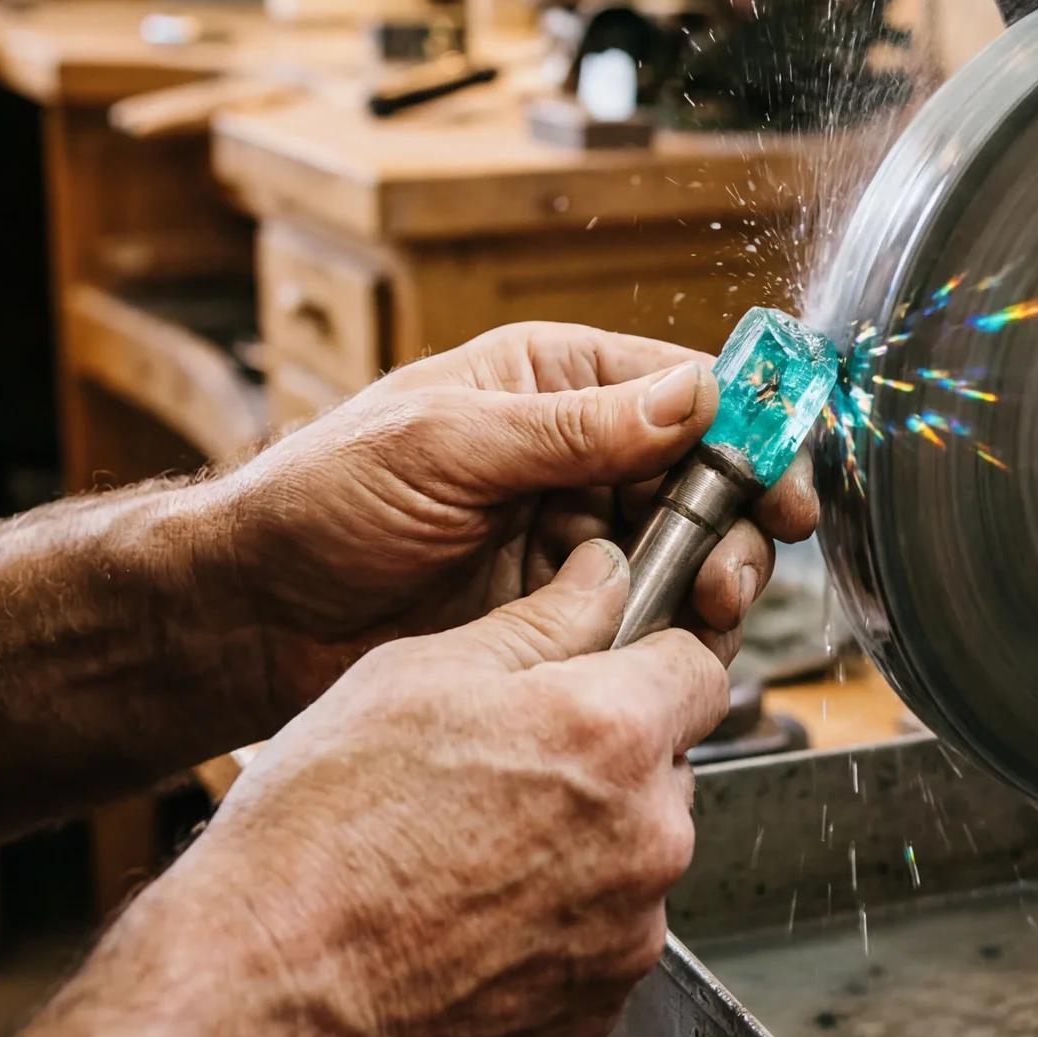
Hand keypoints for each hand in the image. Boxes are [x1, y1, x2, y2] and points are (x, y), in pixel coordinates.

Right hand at [149, 541, 725, 1036]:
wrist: (272, 989)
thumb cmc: (325, 828)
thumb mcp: (416, 675)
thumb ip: (539, 623)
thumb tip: (603, 579)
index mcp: (612, 731)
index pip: (698, 669)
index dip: (648, 662)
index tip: (602, 675)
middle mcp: (648, 834)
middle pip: (665, 768)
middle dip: (605, 759)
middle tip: (499, 769)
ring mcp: (629, 931)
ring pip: (634, 856)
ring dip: (582, 844)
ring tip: (467, 851)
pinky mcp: (599, 1006)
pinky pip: (603, 939)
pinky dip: (557, 925)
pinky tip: (469, 916)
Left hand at [204, 322, 818, 713]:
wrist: (254, 616)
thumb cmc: (320, 502)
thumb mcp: (447, 445)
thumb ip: (572, 427)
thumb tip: (691, 395)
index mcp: (547, 383)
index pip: (680, 389)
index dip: (745, 431)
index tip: (783, 478)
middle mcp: (570, 454)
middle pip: (701, 478)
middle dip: (736, 522)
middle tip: (734, 570)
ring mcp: (568, 538)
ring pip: (684, 554)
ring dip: (709, 583)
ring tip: (705, 614)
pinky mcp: (558, 614)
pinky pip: (642, 619)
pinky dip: (667, 637)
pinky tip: (663, 652)